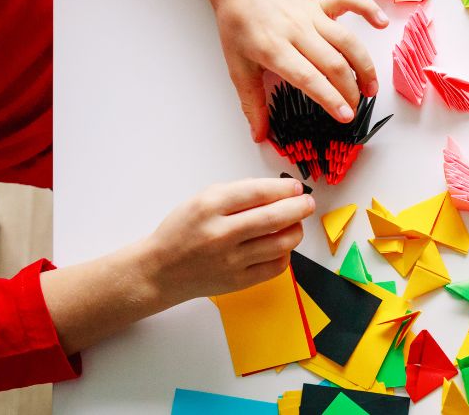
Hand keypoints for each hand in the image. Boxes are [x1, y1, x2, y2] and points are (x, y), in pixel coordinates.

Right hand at [136, 177, 313, 304]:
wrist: (160, 270)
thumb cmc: (183, 231)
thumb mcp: (202, 199)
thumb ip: (239, 192)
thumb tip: (278, 189)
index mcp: (209, 207)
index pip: (258, 192)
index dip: (284, 188)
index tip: (296, 187)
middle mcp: (221, 234)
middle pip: (274, 218)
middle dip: (299, 207)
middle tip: (307, 203)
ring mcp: (230, 260)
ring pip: (281, 243)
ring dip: (296, 230)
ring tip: (295, 223)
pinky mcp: (238, 281)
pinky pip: (276, 266)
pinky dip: (285, 253)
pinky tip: (280, 245)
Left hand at [211, 0, 387, 140]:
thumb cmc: (237, 26)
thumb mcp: (237, 67)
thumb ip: (251, 103)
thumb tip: (259, 136)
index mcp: (273, 49)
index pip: (308, 78)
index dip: (330, 98)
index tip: (346, 116)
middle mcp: (296, 31)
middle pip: (333, 63)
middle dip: (350, 90)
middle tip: (356, 109)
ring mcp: (311, 15)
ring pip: (347, 40)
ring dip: (365, 65)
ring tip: (372, 88)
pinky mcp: (320, 2)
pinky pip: (349, 1)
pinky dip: (368, 9)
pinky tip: (382, 24)